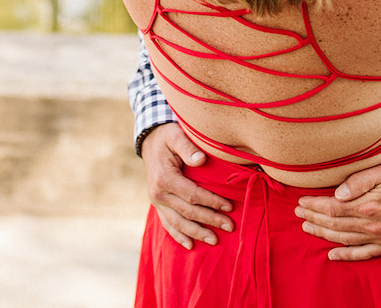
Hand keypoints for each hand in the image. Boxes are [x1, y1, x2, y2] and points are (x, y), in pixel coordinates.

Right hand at [141, 123, 233, 249]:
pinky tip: (190, 245)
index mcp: (164, 178)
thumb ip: (187, 147)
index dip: (212, 202)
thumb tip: (201, 160)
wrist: (150, 140)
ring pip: (178, 223)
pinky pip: (167, 224)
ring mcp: (157, 201)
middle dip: (210, 220)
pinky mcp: (158, 205)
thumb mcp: (175, 135)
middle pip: (188, 212)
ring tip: (214, 241)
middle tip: (230, 226)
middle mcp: (158, 193)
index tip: (229, 207)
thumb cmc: (167, 137)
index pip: (192, 195)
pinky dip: (178, 236)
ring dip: (197, 233)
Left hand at [294, 157, 380, 260]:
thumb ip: (359, 181)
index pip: (332, 207)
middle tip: (298, 214)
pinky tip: (332, 255)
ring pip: (344, 239)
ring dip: (323, 234)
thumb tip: (337, 194)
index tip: (300, 202)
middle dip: (313, 218)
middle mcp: (373, 224)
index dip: (314, 206)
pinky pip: (364, 254)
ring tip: (307, 228)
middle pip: (335, 223)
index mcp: (369, 204)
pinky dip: (346, 256)